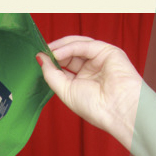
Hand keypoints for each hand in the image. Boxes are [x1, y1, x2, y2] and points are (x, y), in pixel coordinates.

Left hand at [38, 36, 142, 152]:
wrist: (117, 110)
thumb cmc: (95, 107)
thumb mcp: (65, 91)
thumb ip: (51, 73)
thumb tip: (40, 58)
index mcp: (83, 80)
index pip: (64, 65)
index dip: (51, 60)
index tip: (38, 58)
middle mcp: (92, 68)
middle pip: (70, 53)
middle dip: (55, 51)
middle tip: (42, 51)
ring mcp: (100, 59)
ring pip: (77, 45)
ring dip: (61, 46)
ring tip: (48, 50)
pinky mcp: (108, 51)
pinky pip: (85, 45)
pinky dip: (70, 47)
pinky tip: (57, 53)